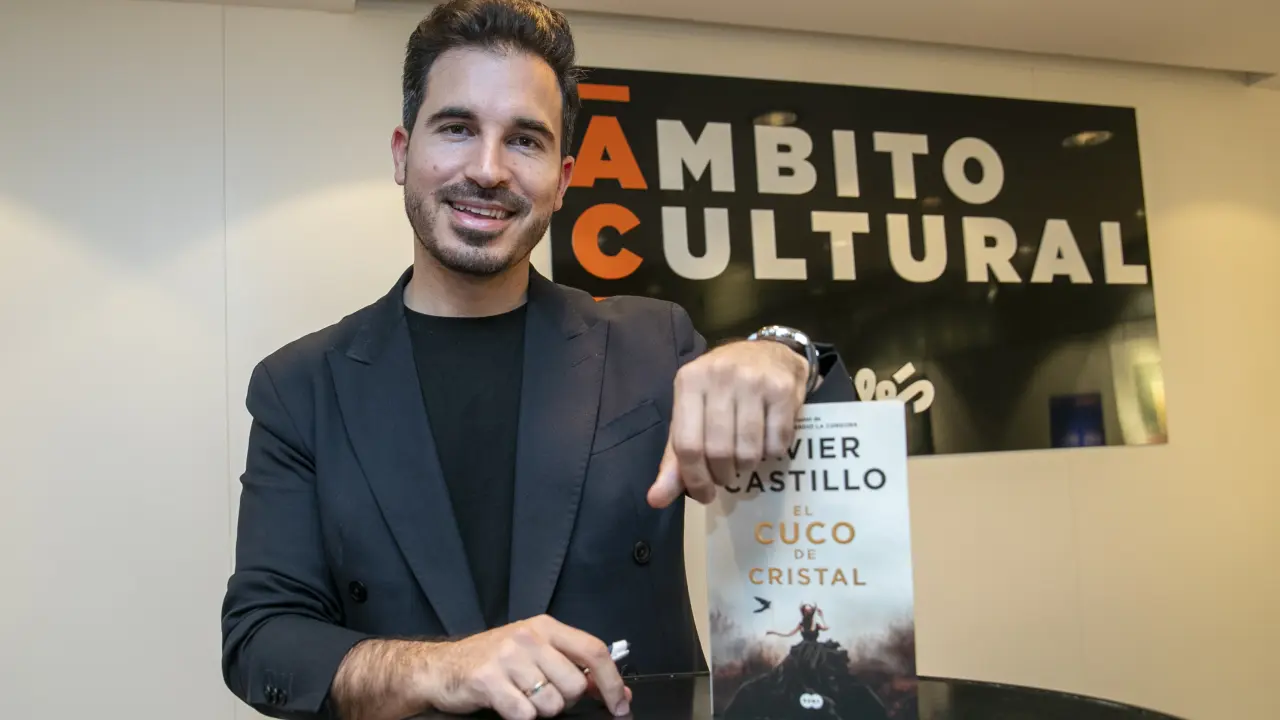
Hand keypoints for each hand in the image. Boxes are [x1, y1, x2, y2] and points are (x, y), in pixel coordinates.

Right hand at [424, 615, 630, 719]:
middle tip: (544, 694)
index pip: (594, 650)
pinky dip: (520, 716)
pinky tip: (508, 703)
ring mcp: (508, 657)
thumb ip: (576, 667)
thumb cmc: (494, 659)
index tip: (619, 704)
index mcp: (546, 626)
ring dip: (540, 710)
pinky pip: (524, 714)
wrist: (442, 667)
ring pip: (551, 703)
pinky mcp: (488, 680)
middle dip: (565, 700)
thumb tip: (618, 692)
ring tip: (522, 697)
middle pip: (574, 684)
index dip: (611, 682)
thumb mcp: (537, 652)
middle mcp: (529, 637)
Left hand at [647, 339, 807, 507]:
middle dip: (723, 475)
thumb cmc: (723, 389)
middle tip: (727, 476)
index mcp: (689, 382)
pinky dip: (772, 453)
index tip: (705, 494)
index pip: (686, 445)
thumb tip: (656, 500)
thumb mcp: (692, 414)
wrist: (769, 352)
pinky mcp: (782, 389)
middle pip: (718, 451)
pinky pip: (777, 442)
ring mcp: (753, 380)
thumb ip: (675, 458)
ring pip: (748, 450)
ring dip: (747, 466)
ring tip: (745, 458)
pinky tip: (766, 442)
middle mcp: (719, 376)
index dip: (694, 479)